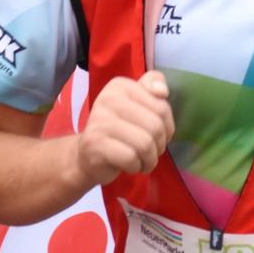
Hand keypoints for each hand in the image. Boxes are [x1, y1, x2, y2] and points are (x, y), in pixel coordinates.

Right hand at [72, 71, 172, 186]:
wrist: (85, 155)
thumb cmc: (119, 130)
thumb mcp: (137, 104)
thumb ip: (152, 87)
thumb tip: (162, 91)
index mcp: (121, 86)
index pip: (162, 108)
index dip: (167, 127)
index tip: (157, 135)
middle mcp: (107, 98)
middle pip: (155, 126)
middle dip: (159, 145)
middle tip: (151, 152)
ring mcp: (99, 120)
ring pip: (145, 144)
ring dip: (150, 159)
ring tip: (144, 161)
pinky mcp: (94, 142)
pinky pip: (131, 158)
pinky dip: (136, 166)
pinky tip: (131, 166)